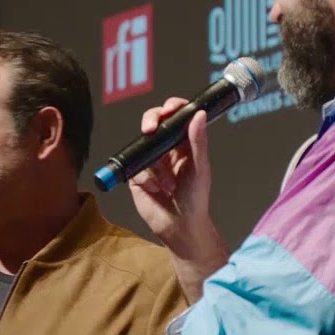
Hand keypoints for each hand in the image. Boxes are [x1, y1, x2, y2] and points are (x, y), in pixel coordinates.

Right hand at [126, 97, 215, 252]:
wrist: (178, 226)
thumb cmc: (195, 199)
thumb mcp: (200, 168)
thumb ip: (198, 141)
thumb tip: (199, 115)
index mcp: (185, 143)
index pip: (177, 117)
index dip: (172, 108)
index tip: (170, 108)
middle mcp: (167, 148)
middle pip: (154, 122)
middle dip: (151, 122)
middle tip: (150, 129)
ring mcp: (151, 161)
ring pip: (144, 147)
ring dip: (156, 167)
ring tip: (168, 185)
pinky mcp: (137, 175)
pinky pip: (135, 167)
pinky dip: (146, 178)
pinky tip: (156, 190)